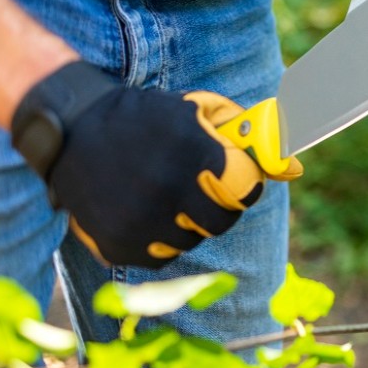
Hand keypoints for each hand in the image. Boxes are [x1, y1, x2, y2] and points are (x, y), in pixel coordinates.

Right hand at [11, 61, 301, 267]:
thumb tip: (296, 169)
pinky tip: (139, 208)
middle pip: (222, 222)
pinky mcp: (119, 247)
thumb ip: (247, 137)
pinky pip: (160, 256)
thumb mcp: (196, 110)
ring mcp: (141, 223)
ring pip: (191, 241)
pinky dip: (157, 238)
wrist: (70, 131)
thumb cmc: (145, 118)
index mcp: (193, 151)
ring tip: (160, 193)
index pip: (247, 189)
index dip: (241, 184)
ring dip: (185, 222)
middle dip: (218, 206)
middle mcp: (168, 190)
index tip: (229, 177)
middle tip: (198, 189)